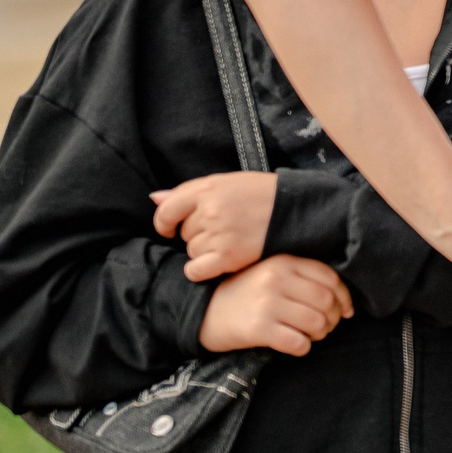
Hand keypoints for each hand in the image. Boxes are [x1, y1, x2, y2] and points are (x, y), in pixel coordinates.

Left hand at [152, 172, 278, 279]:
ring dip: (205, 249)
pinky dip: (202, 269)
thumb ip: (189, 192)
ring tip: (230, 239)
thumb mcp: (226, 182)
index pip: (167, 210)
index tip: (170, 228)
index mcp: (208, 189)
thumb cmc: (261, 193)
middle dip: (197, 232)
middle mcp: (210, 211)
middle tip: (223, 227)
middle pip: (184, 232)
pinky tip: (217, 261)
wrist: (297, 209)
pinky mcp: (228, 256)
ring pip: (191, 250)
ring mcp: (219, 234)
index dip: (165, 222)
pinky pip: (195, 270)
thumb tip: (154, 198)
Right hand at [199, 255, 352, 354]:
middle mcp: (276, 280)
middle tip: (329, 326)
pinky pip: (297, 342)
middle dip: (334, 317)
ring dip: (321, 333)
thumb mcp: (271, 274)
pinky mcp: (258, 329)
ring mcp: (267, 304)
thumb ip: (302, 277)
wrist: (203, 311)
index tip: (346, 310)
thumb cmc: (245, 293)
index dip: (344, 296)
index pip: (329, 278)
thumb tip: (343, 300)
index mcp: (283, 262)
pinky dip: (304, 347)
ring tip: (313, 335)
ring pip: (315, 322)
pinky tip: (298, 345)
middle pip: (326, 301)